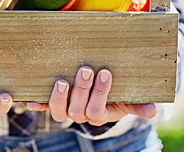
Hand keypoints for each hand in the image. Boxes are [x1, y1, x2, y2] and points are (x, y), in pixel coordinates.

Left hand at [26, 67, 155, 125]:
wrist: (100, 86)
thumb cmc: (117, 90)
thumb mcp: (129, 96)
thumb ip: (139, 104)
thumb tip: (153, 111)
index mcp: (99, 113)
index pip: (98, 110)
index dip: (100, 94)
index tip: (105, 73)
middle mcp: (81, 113)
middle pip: (77, 110)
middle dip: (81, 89)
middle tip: (86, 69)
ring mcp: (66, 107)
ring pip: (59, 111)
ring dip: (59, 97)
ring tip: (62, 80)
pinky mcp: (53, 101)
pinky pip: (43, 105)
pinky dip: (37, 103)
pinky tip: (31, 100)